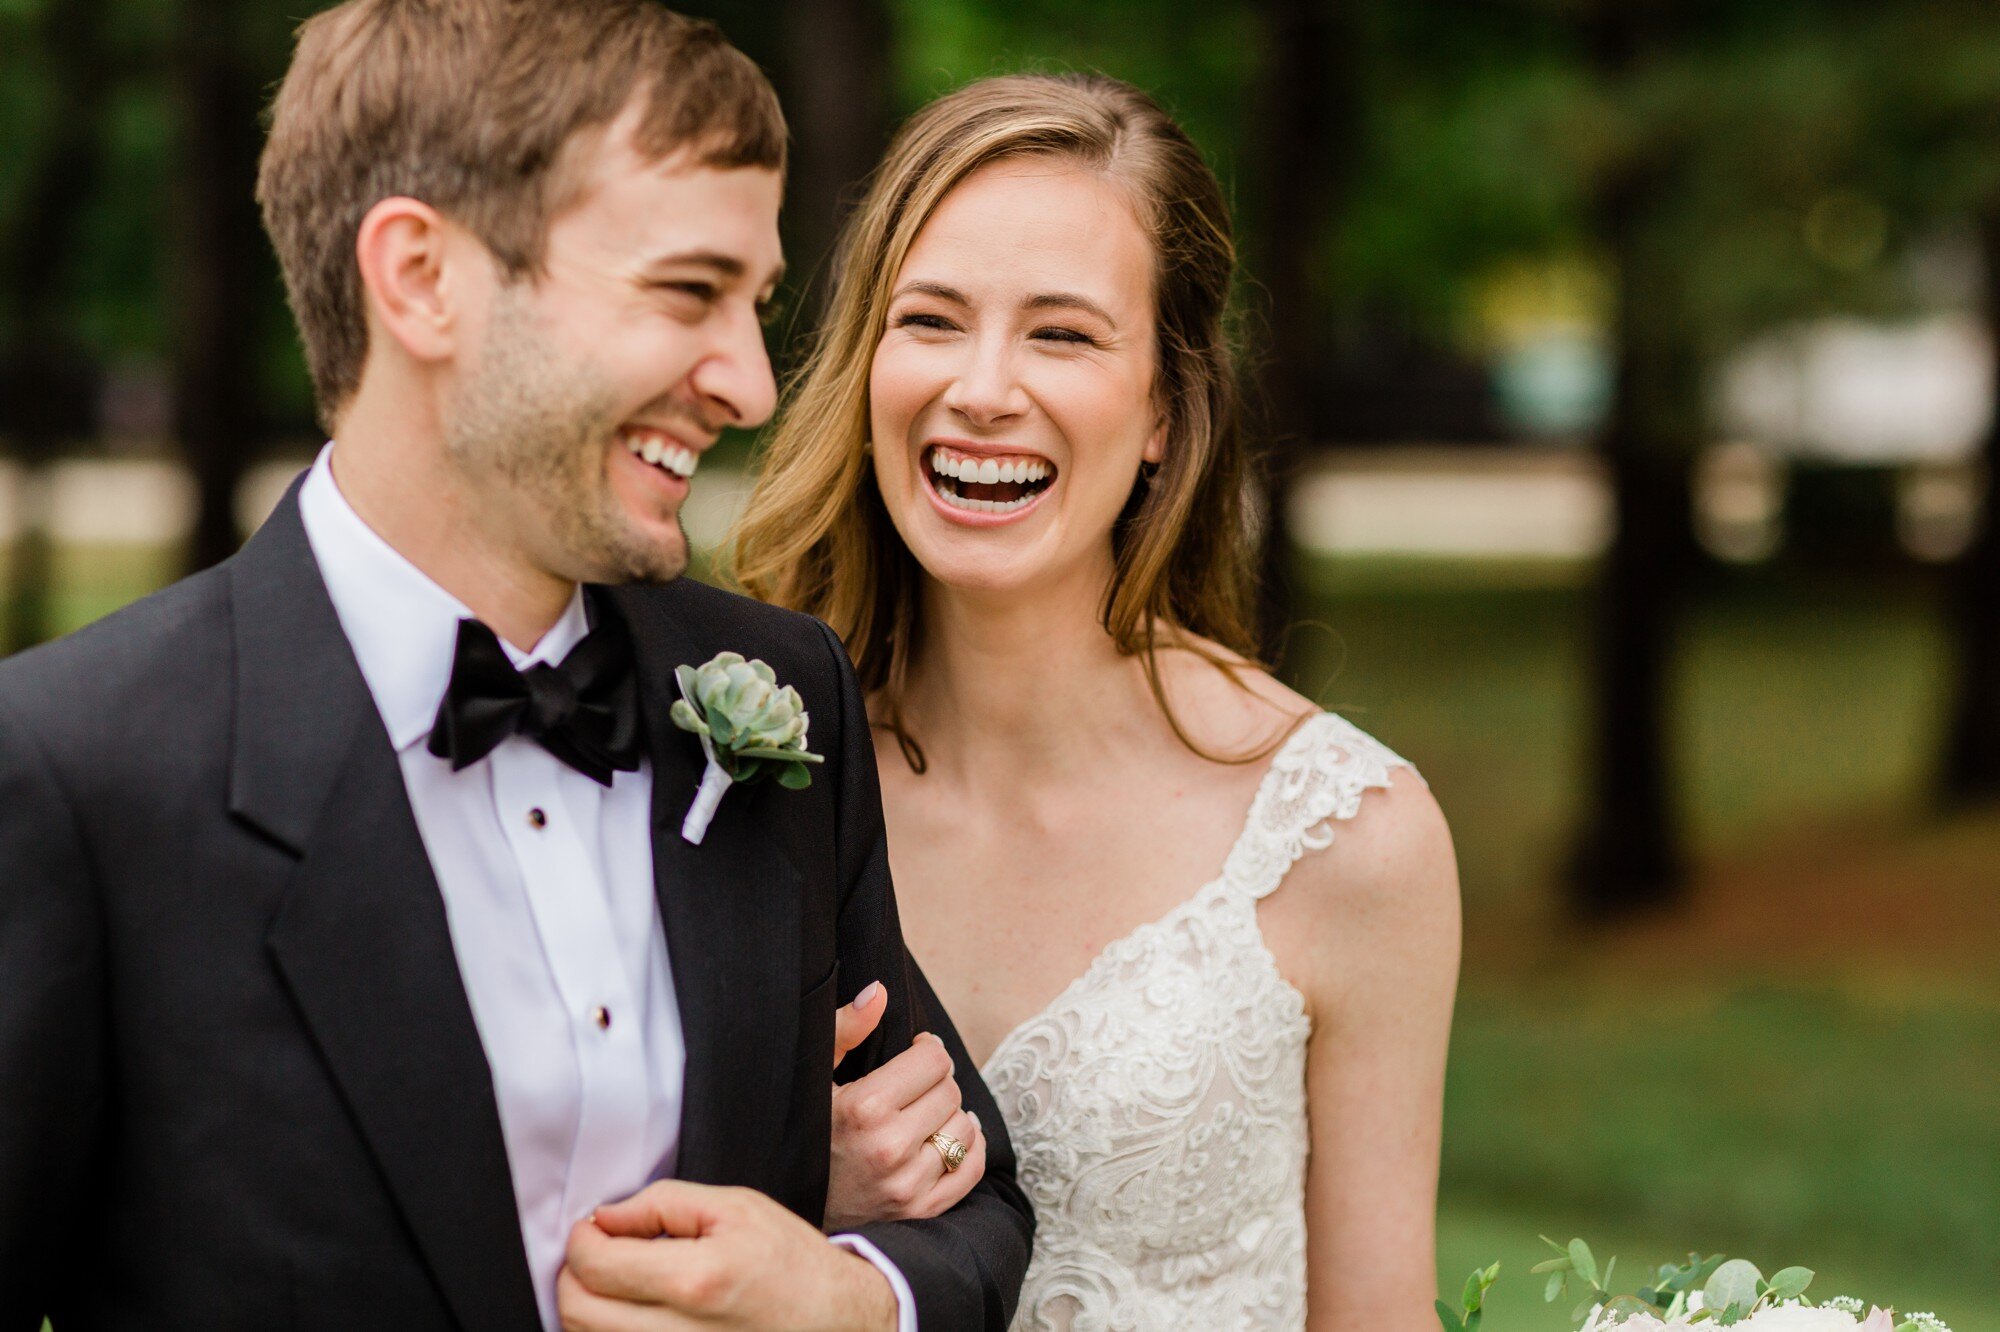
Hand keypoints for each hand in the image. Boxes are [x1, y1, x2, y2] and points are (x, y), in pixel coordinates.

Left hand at [558, 1180, 897, 1331]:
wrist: (837, 1321)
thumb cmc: (792, 1263)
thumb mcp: (737, 1208)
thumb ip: (663, 1204)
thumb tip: (605, 1217)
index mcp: (697, 1280)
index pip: (595, 1265)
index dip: (581, 1239)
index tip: (593, 1228)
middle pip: (577, 1311)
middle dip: (573, 1274)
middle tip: (597, 1252)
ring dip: (587, 1306)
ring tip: (616, 1281)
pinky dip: (609, 1331)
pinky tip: (630, 1311)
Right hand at [824, 981, 986, 1230]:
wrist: (797, 1204)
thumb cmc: (808, 1129)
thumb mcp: (814, 1075)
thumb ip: (845, 1028)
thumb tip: (879, 992)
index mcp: (864, 1109)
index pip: (933, 1061)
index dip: (927, 1050)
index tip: (915, 1053)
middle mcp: (889, 1149)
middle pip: (950, 1091)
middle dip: (936, 1082)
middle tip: (913, 1086)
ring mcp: (907, 1186)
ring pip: (964, 1128)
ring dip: (950, 1115)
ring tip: (924, 1113)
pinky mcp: (922, 1210)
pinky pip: (972, 1168)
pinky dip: (969, 1147)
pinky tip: (946, 1136)